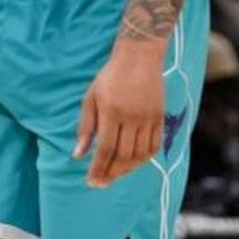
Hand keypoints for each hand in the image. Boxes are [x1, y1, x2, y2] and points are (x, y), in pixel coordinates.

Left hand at [74, 42, 165, 187]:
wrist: (139, 56)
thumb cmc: (110, 77)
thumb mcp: (91, 98)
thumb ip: (86, 128)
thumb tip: (78, 155)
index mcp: (111, 111)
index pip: (105, 149)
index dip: (98, 169)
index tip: (92, 182)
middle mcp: (132, 116)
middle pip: (123, 156)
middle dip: (111, 173)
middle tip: (101, 182)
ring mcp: (148, 117)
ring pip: (140, 154)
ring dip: (127, 169)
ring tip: (115, 173)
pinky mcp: (160, 116)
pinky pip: (154, 146)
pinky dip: (144, 158)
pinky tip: (133, 162)